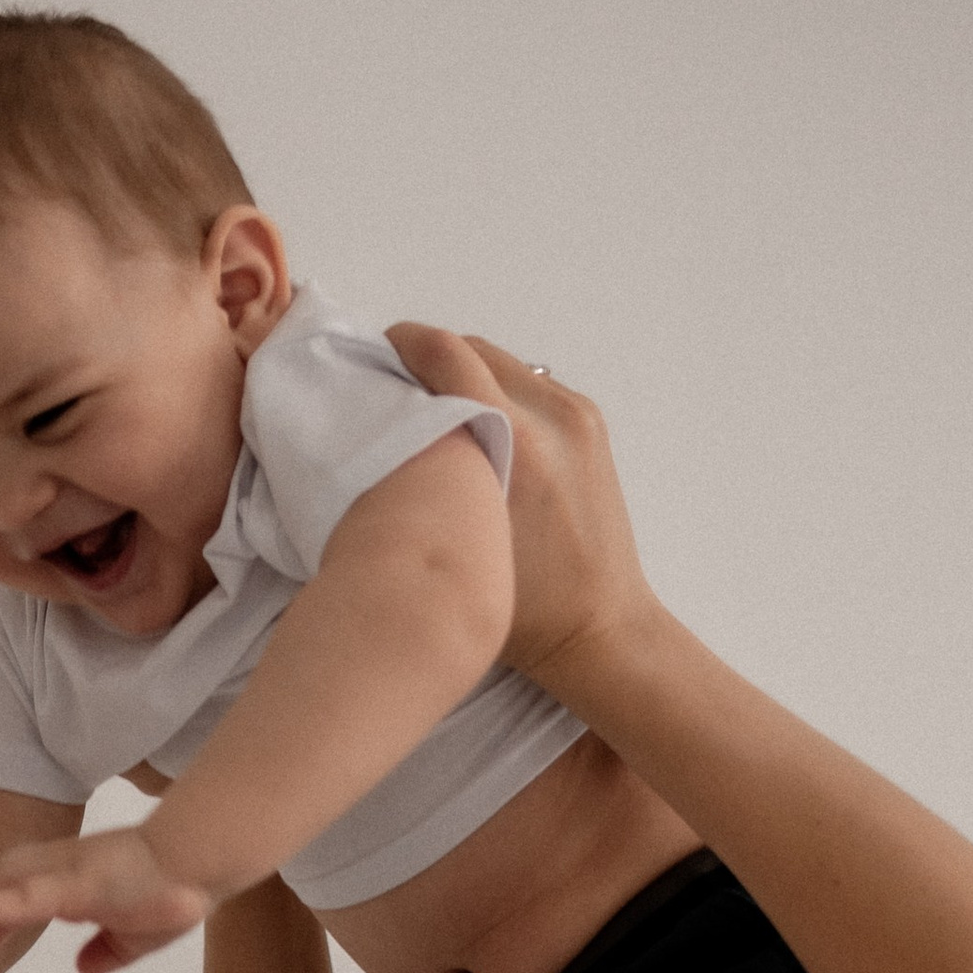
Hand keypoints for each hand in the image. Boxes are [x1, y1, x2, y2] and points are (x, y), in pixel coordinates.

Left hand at [0, 822, 215, 972]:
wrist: (201, 867)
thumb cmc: (173, 895)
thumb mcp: (133, 938)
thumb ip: (106, 951)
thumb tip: (84, 968)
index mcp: (61, 885)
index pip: (3, 902)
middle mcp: (50, 872)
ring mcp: (57, 874)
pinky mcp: (71, 883)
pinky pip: (17, 896)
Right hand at [382, 327, 659, 700]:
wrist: (600, 628)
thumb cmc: (521, 607)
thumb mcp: (454, 540)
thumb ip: (423, 474)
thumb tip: (389, 421)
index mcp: (516, 440)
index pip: (445, 352)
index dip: (400, 344)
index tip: (373, 358)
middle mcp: (553, 415)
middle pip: (473, 349)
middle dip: (429, 360)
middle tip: (394, 391)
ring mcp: (579, 416)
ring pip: (502, 362)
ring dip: (463, 375)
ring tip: (435, 416)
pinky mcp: (591, 426)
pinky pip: (529, 384)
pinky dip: (496, 392)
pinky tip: (477, 434)